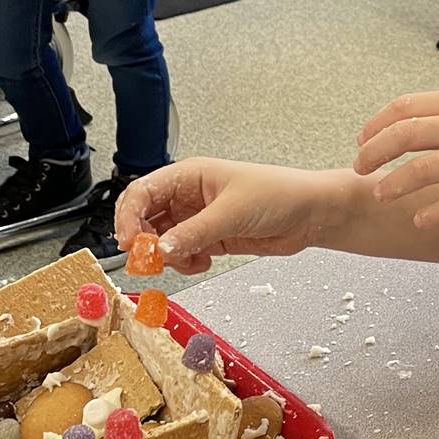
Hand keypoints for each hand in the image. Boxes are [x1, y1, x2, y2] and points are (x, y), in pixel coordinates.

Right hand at [114, 159, 341, 273]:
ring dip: (167, 256)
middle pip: (145, 218)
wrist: (310, 215)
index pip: (142, 192)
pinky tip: (203, 261)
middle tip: (148, 260)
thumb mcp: (232, 212)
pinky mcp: (210, 238)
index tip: (128, 242)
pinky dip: (186, 263)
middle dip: (143, 241)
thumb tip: (159, 249)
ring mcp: (197, 218)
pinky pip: (182, 254)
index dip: (128, 216)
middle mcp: (188, 196)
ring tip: (189, 259)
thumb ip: (194, 232)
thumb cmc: (279, 194)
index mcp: (189, 175)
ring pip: (161, 240)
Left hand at [353, 90, 438, 228]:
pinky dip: (433, 213)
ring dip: (393, 184)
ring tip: (379, 194)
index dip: (377, 124)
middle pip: (406, 135)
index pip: (407, 106)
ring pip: (423, 169)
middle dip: (373, 153)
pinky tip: (420, 221)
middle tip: (359, 169)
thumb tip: (424, 131)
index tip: (363, 140)